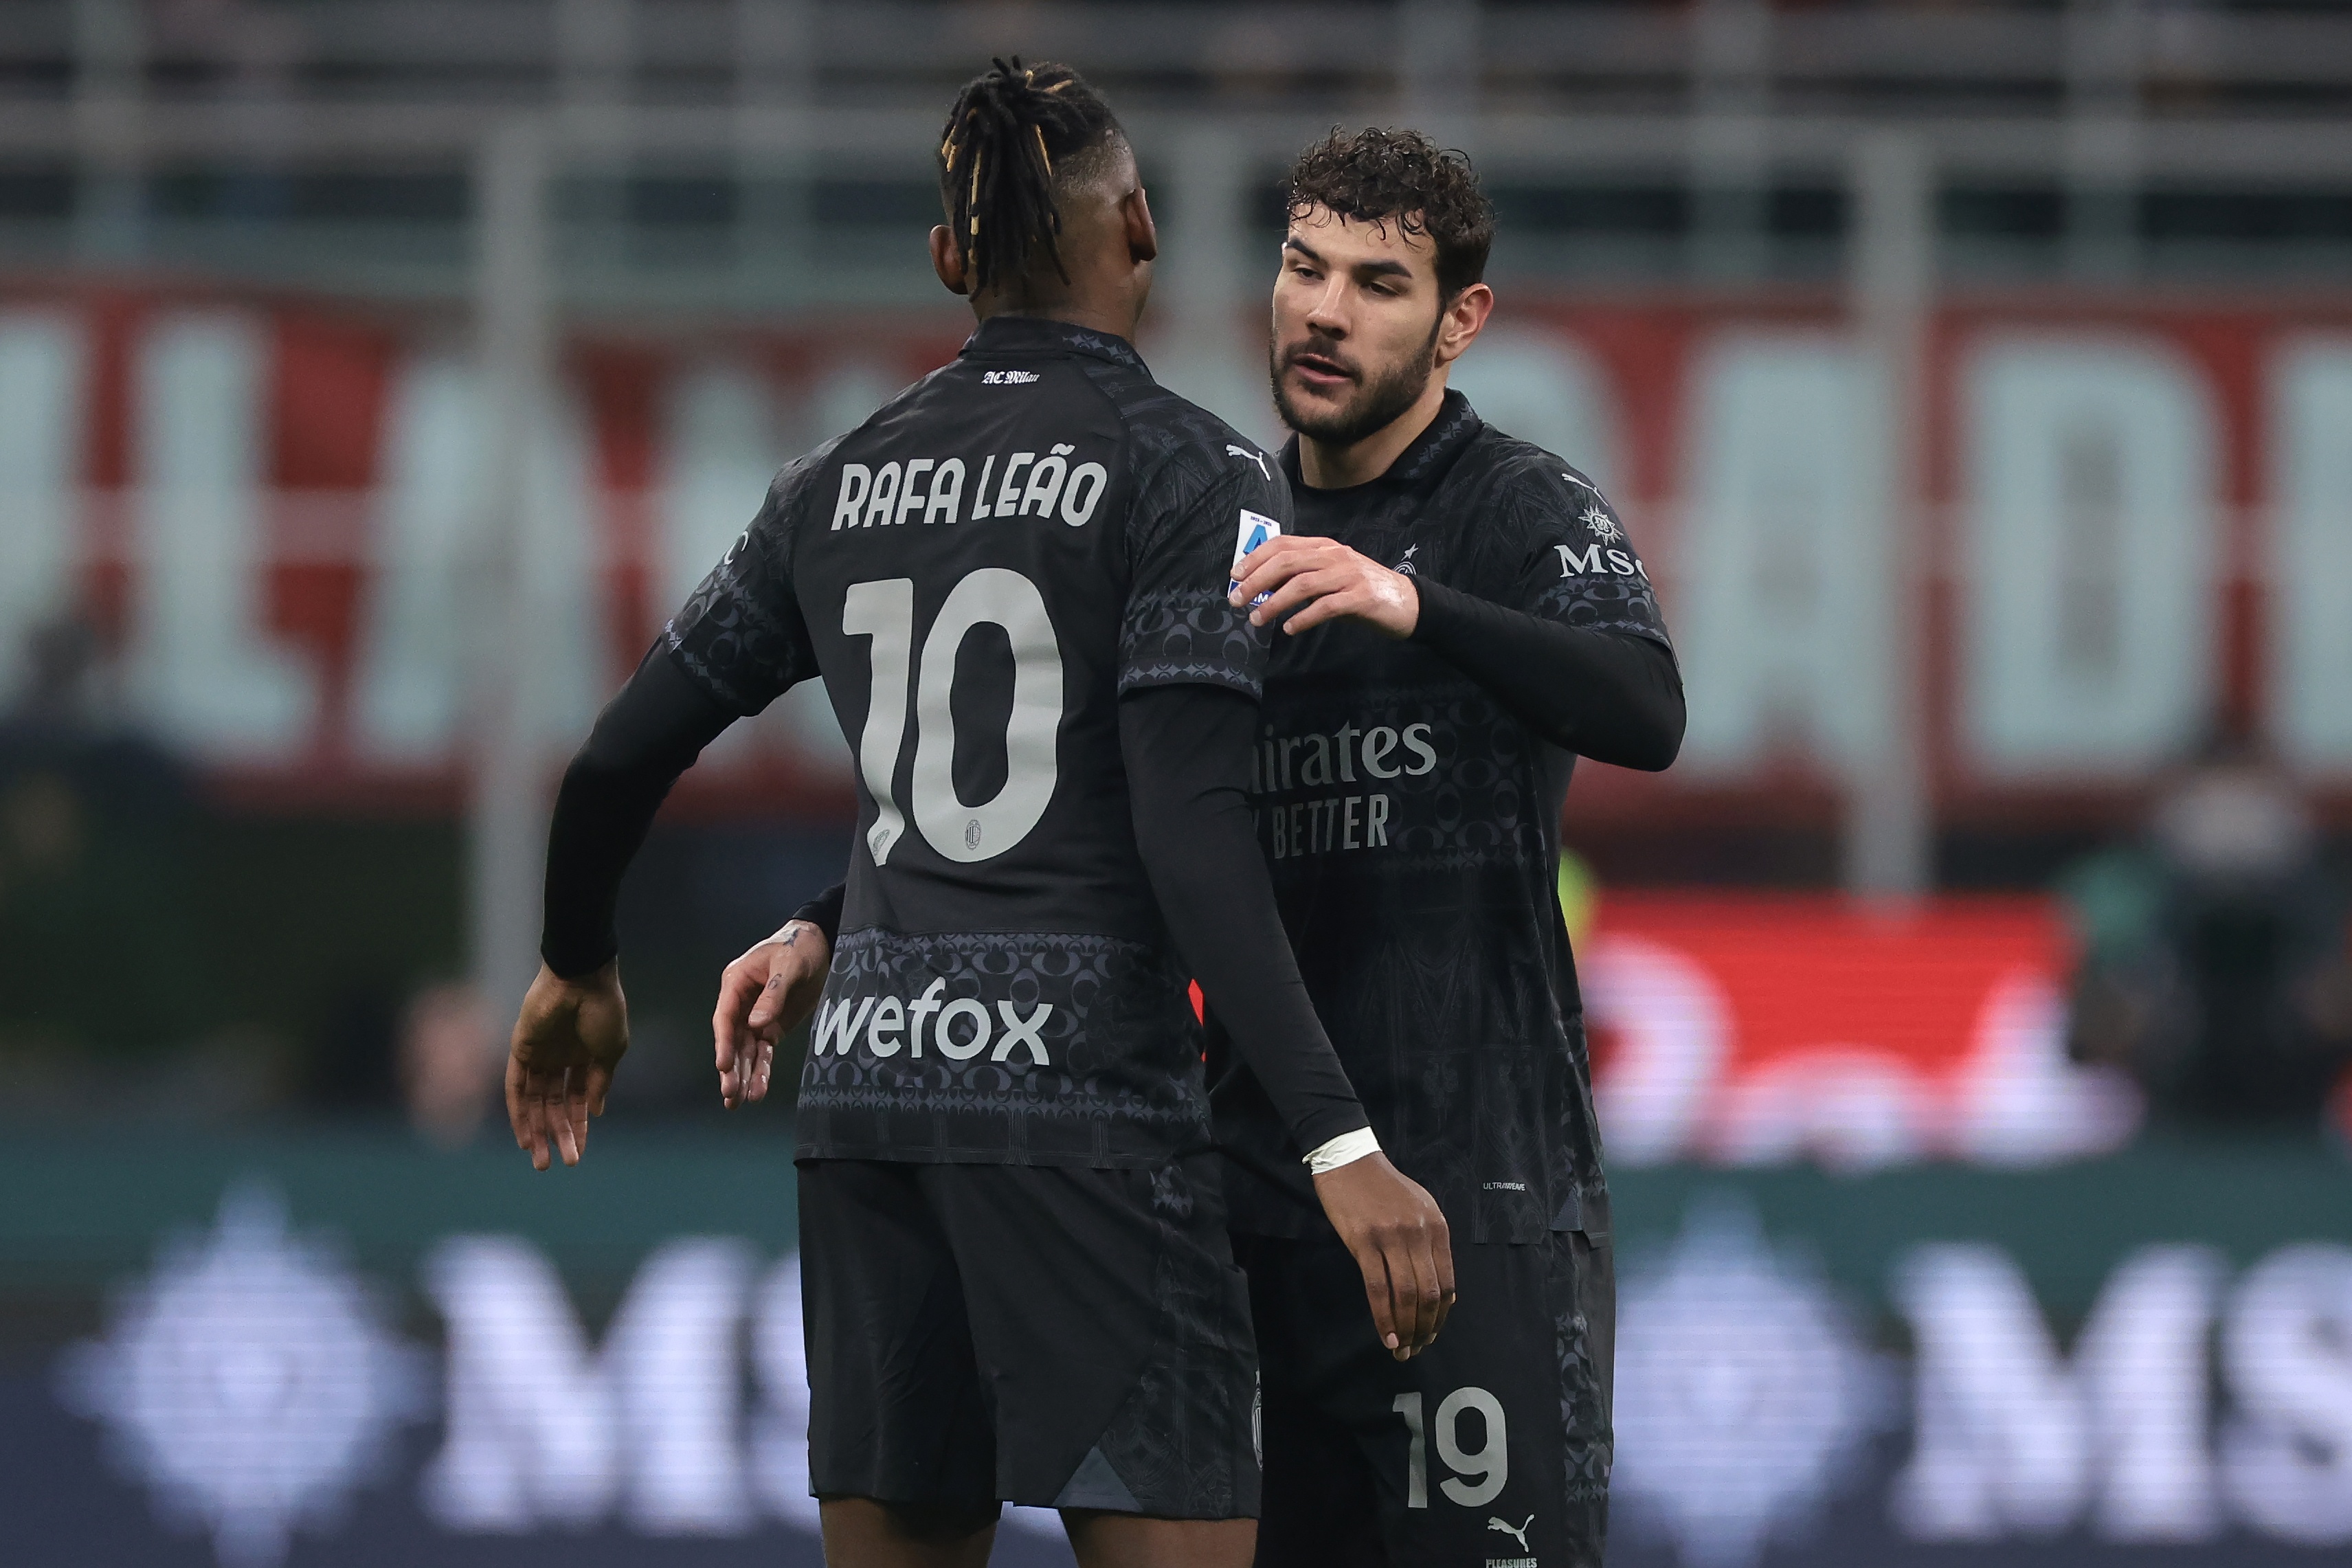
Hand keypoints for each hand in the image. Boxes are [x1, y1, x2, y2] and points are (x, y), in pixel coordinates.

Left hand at [506, 961, 627, 1170]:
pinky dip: (518, 1112)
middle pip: (554, 1105)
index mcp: (584, 1056)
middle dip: (558, 1135)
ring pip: (534, 1101)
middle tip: (562, 1164)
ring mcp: (538, 1054)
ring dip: (537, 1131)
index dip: (579, 1126)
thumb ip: (600, 1081)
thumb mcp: (611, 1050)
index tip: (580, 1152)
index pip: (577, 1099)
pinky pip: (516, 1087)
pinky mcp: (520, 1049)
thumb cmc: (604, 1009)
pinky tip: (523, 1136)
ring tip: (541, 1160)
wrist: (582, 978)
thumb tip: (594, 1112)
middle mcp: (559, 1058)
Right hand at [713, 920, 831, 1108]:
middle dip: (731, 1067)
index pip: (726, 1017)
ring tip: (739, 1101)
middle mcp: (741, 1002)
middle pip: (733, 1039)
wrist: (820, 945)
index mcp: (736, 982)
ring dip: (743, 1075)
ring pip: (746, 1050)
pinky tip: (757, 1090)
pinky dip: (761, 1070)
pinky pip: (764, 1052)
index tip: (723, 1065)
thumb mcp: (789, 964)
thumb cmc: (798, 947)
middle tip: (730, 1093)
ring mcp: (756, 1016)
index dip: (724, 1042)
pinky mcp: (772, 1027)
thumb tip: (757, 1024)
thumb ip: (774, 993)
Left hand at [1229, 534, 1419, 637]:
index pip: (1283, 544)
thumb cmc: (1362, 591)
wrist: (1408, 602)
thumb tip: (1262, 584)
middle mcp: (1335, 556)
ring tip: (1257, 620)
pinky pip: (1327, 606)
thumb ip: (1301, 576)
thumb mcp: (1330, 577)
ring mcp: (1349, 575)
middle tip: (1237, 600)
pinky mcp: (1361, 597)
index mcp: (1324, 547)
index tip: (1235, 575)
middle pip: (1288, 562)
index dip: (1256, 558)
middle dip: (1257, 581)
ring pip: (1303, 584)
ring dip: (1275, 603)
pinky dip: (1304, 617)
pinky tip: (1290, 629)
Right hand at [1313, 1152, 1455, 1358]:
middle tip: (1416, 1349)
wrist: (1349, 1160)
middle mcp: (1419, 1234)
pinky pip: (1377, 1288)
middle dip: (1425, 1329)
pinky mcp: (1363, 1241)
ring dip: (1405, 1328)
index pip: (1447, 1283)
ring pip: (1405, 1295)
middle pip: (1429, 1294)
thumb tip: (1442, 1291)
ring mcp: (1391, 1237)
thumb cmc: (1384, 1187)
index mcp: (1437, 1227)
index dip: (1441, 1316)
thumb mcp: (1420, 1209)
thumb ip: (1431, 1246)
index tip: (1432, 1334)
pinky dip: (1383, 1317)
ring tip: (1401, 1349)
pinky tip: (1385, 1335)